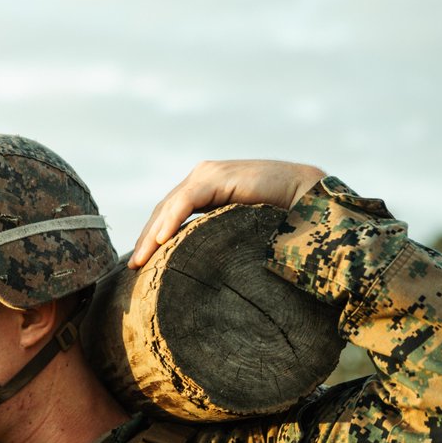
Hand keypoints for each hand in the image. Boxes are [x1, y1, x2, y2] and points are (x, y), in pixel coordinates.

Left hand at [130, 160, 324, 267]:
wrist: (307, 195)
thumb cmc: (278, 216)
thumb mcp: (237, 228)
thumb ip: (217, 235)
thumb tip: (202, 268)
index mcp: (205, 188)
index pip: (169, 213)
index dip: (153, 237)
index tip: (141, 264)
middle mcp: (203, 176)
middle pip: (163, 210)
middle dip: (147, 238)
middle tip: (134, 266)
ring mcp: (208, 174)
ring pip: (170, 206)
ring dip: (153, 235)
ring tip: (142, 260)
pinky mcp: (217, 176)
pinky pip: (187, 201)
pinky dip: (172, 220)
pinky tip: (162, 240)